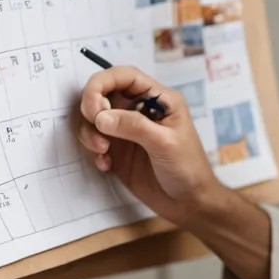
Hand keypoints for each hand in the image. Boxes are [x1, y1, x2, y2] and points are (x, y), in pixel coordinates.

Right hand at [75, 65, 217, 226]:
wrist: (188, 202)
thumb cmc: (188, 168)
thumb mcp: (165, 143)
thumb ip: (134, 126)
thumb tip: (101, 116)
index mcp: (158, 99)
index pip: (124, 76)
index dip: (102, 83)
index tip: (93, 106)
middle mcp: (140, 109)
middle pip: (103, 93)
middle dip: (92, 109)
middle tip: (97, 132)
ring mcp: (127, 130)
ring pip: (94, 118)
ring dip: (89, 133)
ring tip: (103, 152)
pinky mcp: (118, 149)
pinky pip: (93, 140)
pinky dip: (92, 150)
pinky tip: (106, 165)